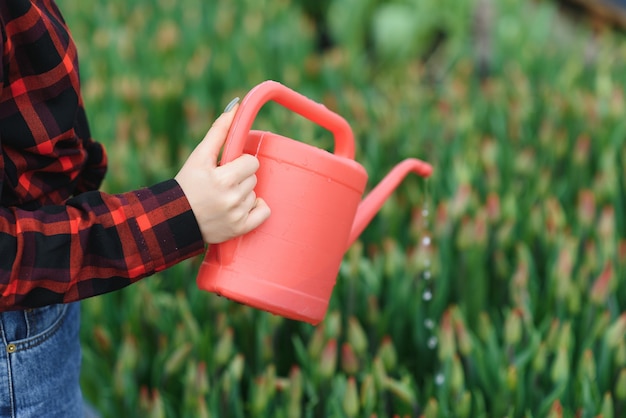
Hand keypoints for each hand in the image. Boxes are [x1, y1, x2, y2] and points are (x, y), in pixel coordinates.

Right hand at [175, 101, 270, 243]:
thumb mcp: (199, 156)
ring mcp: (236, 216)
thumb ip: (219, 131)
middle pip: (254, 178)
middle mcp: (231, 198)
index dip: (241, 162)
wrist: (175, 219)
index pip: (252, 162)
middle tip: (222, 183)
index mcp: (223, 178)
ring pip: (255, 194)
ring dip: (243, 194)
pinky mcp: (239, 229)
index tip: (228, 167)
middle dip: (240, 178)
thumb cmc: (187, 184)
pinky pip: (264, 213)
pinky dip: (256, 209)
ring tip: (224, 198)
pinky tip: (241, 207)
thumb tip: (235, 107)